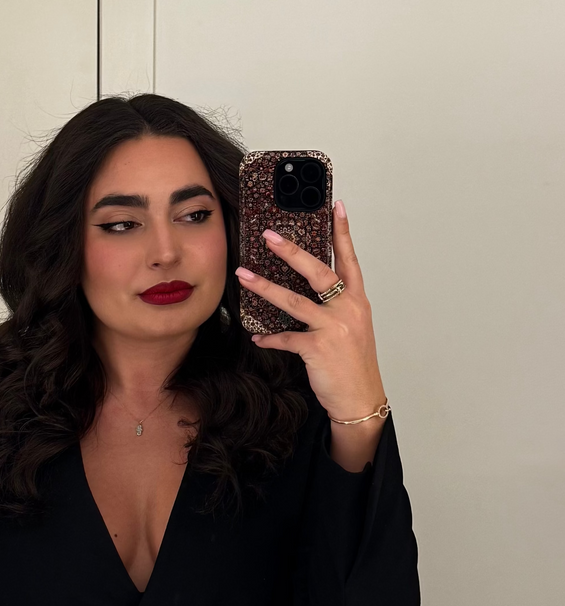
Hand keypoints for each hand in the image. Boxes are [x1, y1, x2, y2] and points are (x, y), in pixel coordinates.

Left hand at [235, 200, 386, 421]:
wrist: (361, 399)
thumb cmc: (354, 364)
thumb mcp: (352, 328)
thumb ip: (334, 307)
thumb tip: (306, 293)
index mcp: (356, 301)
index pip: (349, 259)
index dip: (343, 232)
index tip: (337, 206)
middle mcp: (347, 309)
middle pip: (317, 271)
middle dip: (291, 251)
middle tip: (269, 236)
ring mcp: (333, 328)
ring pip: (293, 301)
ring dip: (264, 287)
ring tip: (243, 275)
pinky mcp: (318, 348)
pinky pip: (285, 338)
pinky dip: (269, 338)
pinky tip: (257, 337)